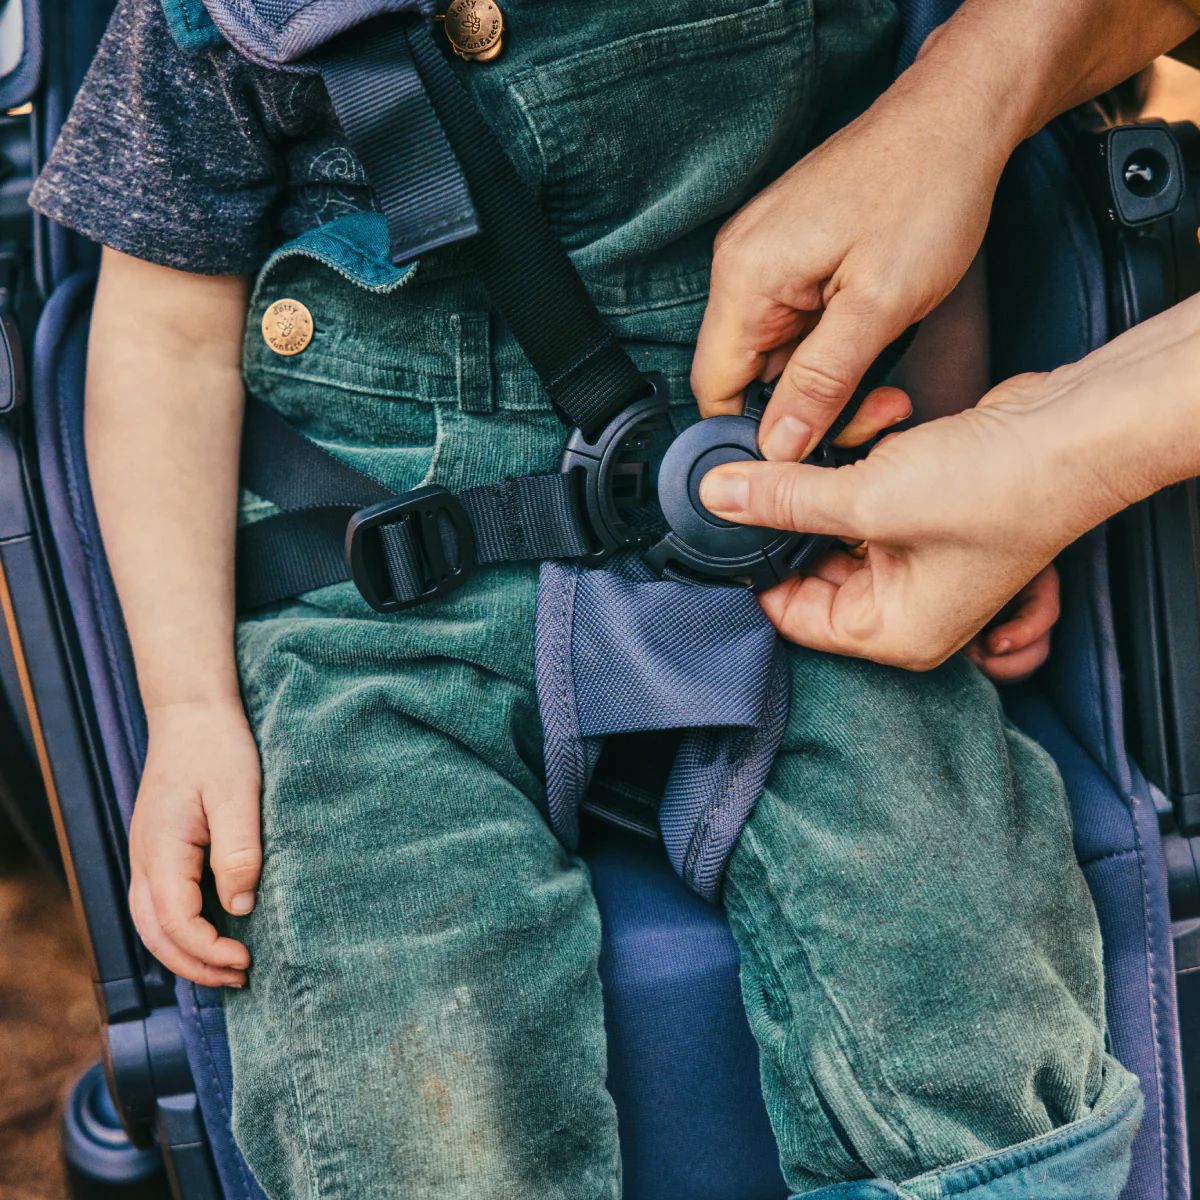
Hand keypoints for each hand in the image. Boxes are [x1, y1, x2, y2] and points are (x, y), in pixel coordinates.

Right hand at [128, 698, 261, 986]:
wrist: (191, 713)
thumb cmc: (217, 748)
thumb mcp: (239, 796)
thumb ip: (238, 853)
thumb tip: (241, 908)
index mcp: (161, 852)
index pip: (175, 923)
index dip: (208, 951)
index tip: (246, 961)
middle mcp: (144, 860)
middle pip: (155, 935)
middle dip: (196, 965)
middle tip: (242, 976)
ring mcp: (147, 856)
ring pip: (151, 924)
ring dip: (186, 952)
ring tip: (229, 966)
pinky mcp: (159, 851)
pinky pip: (159, 904)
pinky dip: (181, 930)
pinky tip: (214, 933)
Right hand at [691, 78, 1006, 460]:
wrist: (956, 116)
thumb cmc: (926, 192)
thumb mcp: (879, 307)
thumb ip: (822, 384)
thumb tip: (777, 448)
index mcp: (746, 279)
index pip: (713, 390)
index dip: (751, 436)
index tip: (808, 454)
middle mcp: (740, 267)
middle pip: (746, 378)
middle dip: (807, 410)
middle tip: (876, 412)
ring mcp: (763, 258)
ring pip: (775, 357)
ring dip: (826, 382)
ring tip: (886, 380)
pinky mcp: (790, 254)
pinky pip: (794, 326)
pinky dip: (830, 349)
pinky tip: (873, 342)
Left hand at [697, 360, 1141, 669]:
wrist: (1071, 434)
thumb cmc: (997, 491)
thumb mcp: (865, 498)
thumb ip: (783, 501)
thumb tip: (719, 499)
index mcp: (892, 632)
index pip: (791, 617)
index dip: (755, 570)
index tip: (723, 526)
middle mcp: (904, 608)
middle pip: (809, 570)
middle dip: (792, 518)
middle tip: (768, 473)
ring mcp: (916, 563)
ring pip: (834, 527)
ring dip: (830, 482)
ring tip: (848, 449)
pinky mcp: (923, 518)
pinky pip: (866, 499)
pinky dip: (864, 463)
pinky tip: (880, 432)